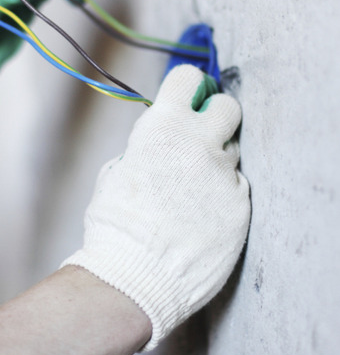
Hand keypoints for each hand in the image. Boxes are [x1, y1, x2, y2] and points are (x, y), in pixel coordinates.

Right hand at [62, 64, 250, 348]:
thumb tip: (160, 142)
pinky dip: (219, 198)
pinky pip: (234, 190)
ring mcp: (224, 177)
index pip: (187, 79)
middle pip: (228, 108)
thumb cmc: (115, 225)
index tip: (186, 100)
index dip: (186, 88)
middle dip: (215, 117)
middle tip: (199, 138)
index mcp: (163, 130)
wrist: (136, 275)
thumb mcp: (116, 172)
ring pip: (230, 154)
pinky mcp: (239, 207)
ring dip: (213, 165)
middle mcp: (200, 145)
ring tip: (188, 194)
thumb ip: (145, 148)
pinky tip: (197, 218)